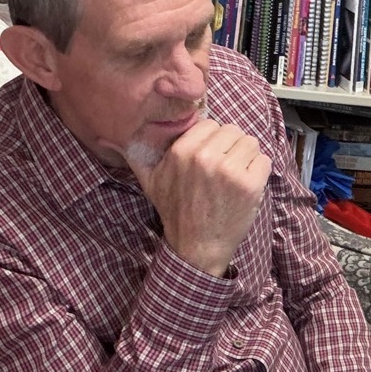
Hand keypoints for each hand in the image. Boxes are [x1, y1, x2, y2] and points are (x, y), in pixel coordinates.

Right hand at [123, 118, 271, 277]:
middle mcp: (205, 157)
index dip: (211, 141)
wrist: (196, 247)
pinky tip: (244, 187)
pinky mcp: (249, 184)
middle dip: (229, 147)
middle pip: (232, 130)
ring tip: (232, 179)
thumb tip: (107, 138)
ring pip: (250, 142)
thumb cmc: (175, 212)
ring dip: (245, 158)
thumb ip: (135, 154)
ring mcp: (229, 170)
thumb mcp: (149, 181)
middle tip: (222, 171)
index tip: (208, 158)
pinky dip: (258, 172)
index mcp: (181, 151)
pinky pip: (263, 160)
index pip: (210, 124)